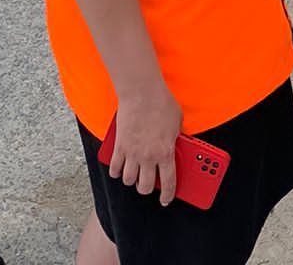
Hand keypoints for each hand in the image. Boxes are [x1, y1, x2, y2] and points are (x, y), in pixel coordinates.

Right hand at [109, 84, 182, 204]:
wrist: (141, 92)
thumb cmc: (161, 103)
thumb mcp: (178, 122)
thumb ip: (176, 137)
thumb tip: (176, 143)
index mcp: (165, 153)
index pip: (168, 183)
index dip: (167, 195)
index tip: (165, 200)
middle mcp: (148, 157)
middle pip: (144, 187)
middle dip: (146, 189)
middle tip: (148, 184)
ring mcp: (132, 153)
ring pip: (128, 180)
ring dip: (132, 180)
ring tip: (135, 174)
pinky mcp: (119, 146)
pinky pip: (114, 168)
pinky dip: (116, 172)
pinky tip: (119, 169)